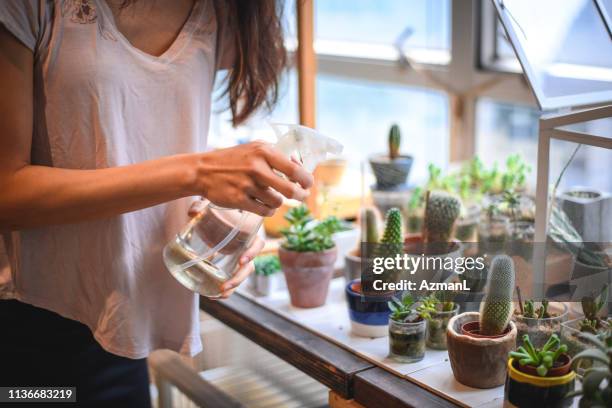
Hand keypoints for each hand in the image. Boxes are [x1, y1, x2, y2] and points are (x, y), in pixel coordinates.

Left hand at [187, 200, 263, 298]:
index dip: (252, 253)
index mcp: (248, 234)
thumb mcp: (209, 206)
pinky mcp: (229, 267)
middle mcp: (246, 249)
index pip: (257, 244)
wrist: (212, 218)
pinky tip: (212, 296)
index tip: (241, 260)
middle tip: (226, 284)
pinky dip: (225, 291)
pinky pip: (231, 282)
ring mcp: (238, 260)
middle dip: (239, 278)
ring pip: (240, 277)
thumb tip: (193, 212)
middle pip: (249, 268)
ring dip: (232, 287)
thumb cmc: (217, 211)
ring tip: (219, 293)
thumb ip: (201, 206)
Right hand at [194, 142, 312, 216]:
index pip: (295, 169)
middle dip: (300, 196)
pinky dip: (268, 210)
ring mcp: (247, 185)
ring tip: (271, 198)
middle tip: (301, 196)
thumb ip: (277, 156)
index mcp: (264, 151)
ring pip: (277, 202)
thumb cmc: (234, 159)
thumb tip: (301, 168)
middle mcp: (257, 168)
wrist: (202, 170)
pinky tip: (263, 205)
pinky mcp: (239, 200)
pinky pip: (264, 211)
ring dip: (278, 202)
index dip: (306, 180)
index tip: (308, 184)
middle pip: (290, 190)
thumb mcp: (255, 149)